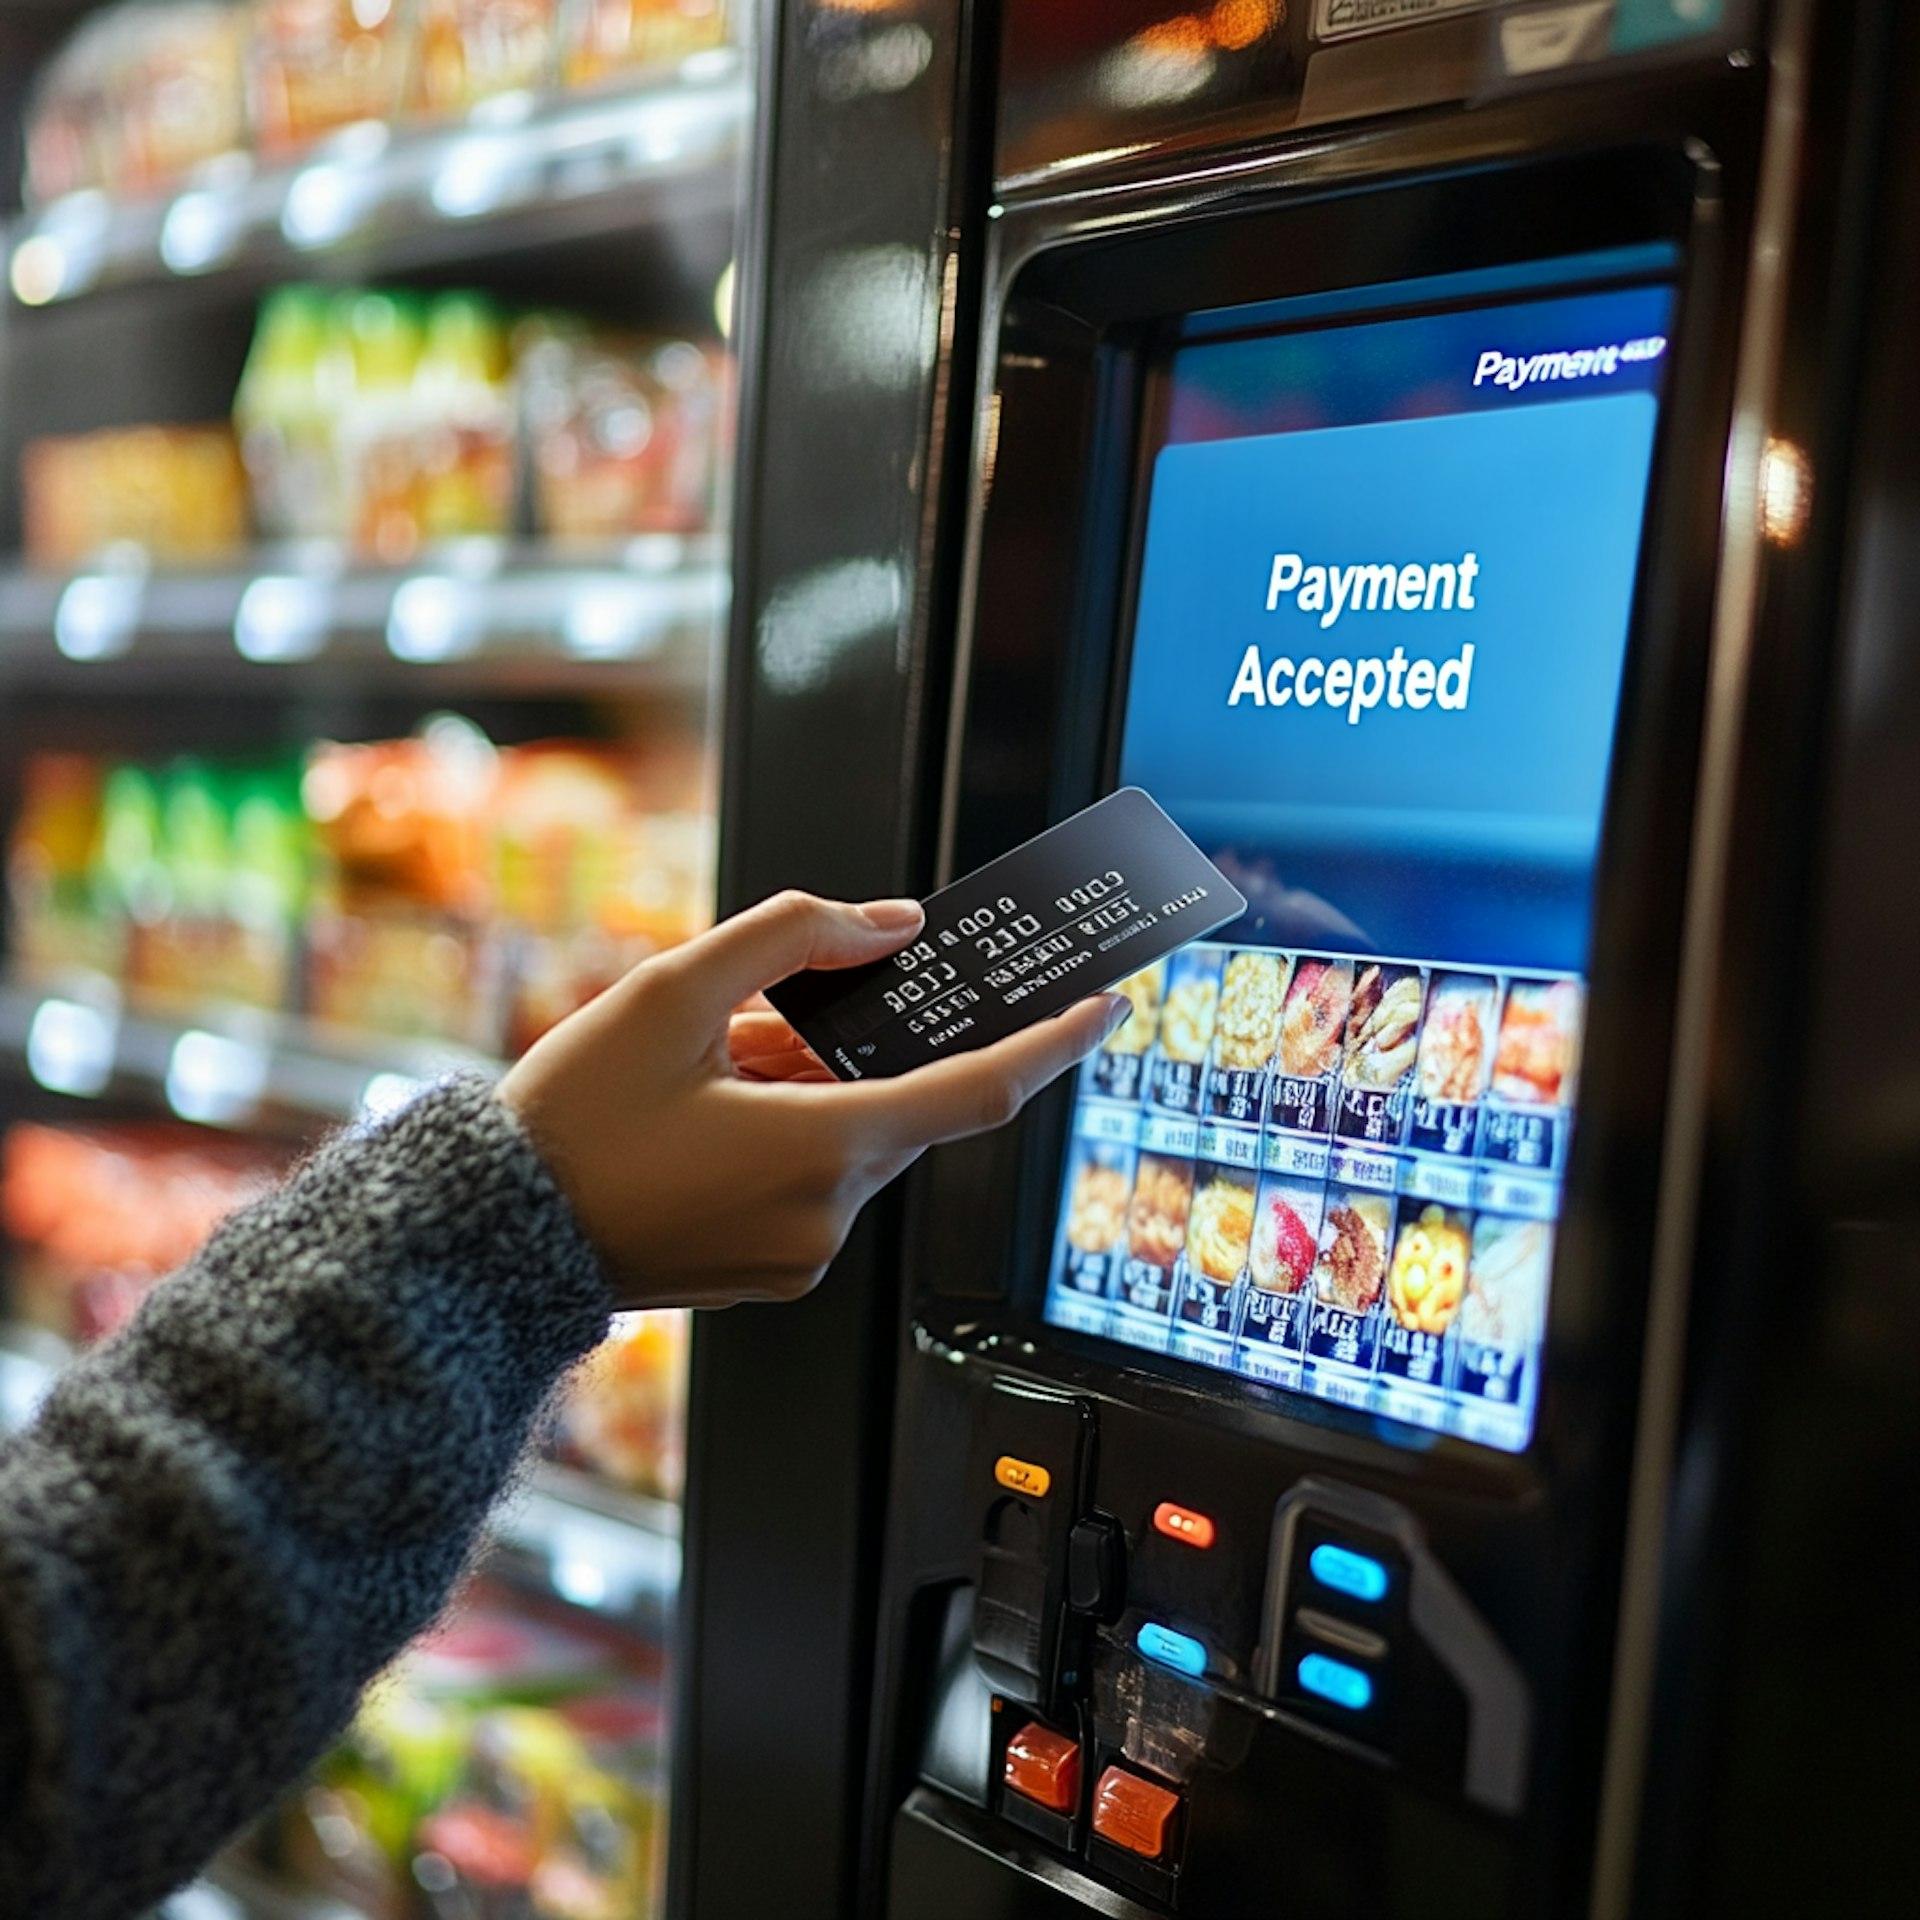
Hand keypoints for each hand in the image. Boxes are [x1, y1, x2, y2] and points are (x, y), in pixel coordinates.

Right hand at [498, 890, 1127, 1308]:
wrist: (489, 1236)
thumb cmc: (570, 1119)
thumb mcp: (669, 992)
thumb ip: (794, 936)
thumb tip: (891, 926)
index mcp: (819, 1152)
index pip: (978, 1093)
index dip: (1051, 1045)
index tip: (1103, 1006)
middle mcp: (828, 1218)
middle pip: (896, 1105)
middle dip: (855, 1048)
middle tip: (768, 1016)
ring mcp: (803, 1256)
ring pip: (854, 1140)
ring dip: (811, 1088)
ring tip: (714, 1064)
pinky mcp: (776, 1271)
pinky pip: (819, 1181)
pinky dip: (791, 1131)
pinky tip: (713, 1108)